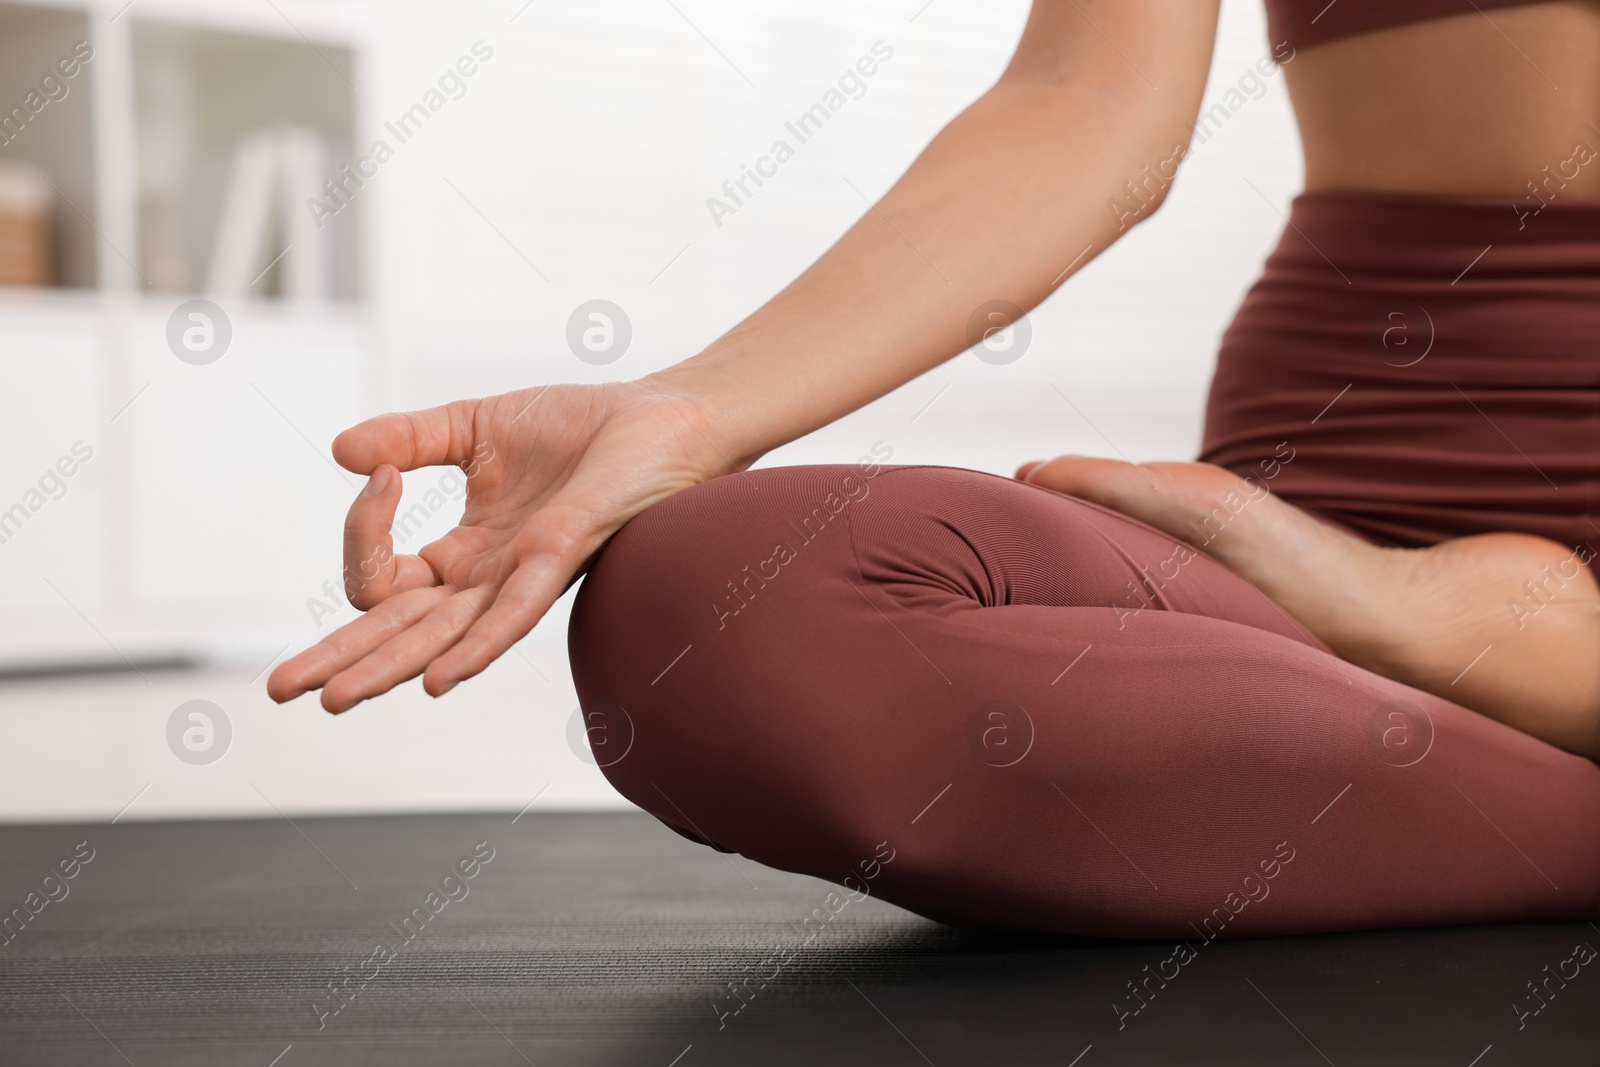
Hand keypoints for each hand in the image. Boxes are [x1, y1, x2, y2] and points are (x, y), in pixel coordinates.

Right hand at [267, 380, 737, 711]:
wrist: (664, 416)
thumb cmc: (583, 428)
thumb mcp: (475, 426)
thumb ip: (410, 439)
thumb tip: (341, 454)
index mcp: (469, 555)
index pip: (387, 579)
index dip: (364, 535)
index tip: (377, 472)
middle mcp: (492, 581)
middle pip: (401, 634)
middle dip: (339, 662)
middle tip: (278, 691)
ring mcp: (526, 577)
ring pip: (444, 638)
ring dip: (386, 668)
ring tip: (333, 699)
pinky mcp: (564, 557)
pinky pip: (514, 614)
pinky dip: (474, 647)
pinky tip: (437, 679)